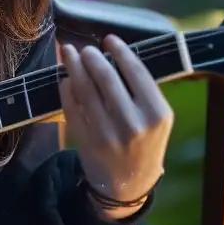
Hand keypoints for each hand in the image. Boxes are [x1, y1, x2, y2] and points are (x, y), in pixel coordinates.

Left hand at [59, 35, 171, 214]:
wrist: (128, 185)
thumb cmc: (145, 144)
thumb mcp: (156, 119)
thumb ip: (142, 90)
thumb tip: (114, 53)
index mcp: (157, 114)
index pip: (136, 72)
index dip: (120, 51)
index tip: (109, 39)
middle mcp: (133, 123)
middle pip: (107, 77)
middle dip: (92, 57)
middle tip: (86, 49)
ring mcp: (107, 134)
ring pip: (85, 89)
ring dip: (74, 66)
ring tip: (70, 54)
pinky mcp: (86, 141)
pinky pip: (71, 107)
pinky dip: (67, 88)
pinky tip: (66, 79)